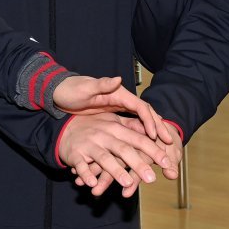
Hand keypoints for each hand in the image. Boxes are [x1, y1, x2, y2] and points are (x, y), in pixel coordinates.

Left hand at [52, 76, 172, 140]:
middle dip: (158, 128)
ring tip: (161, 148)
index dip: (150, 121)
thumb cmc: (71, 90)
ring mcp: (118, 109)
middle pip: (146, 115)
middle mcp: (122, 101)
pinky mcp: (112, 117)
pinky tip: (142, 149)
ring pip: (140, 122)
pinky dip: (138, 136)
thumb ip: (101, 85)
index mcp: (119, 94)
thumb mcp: (84, 88)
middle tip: (169, 143)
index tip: (156, 135)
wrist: (59, 93)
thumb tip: (118, 79)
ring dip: (152, 134)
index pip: (141, 107)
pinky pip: (130, 127)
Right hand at [58, 114, 178, 196]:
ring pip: (104, 158)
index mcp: (117, 128)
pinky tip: (93, 184)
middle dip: (139, 164)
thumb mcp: (114, 122)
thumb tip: (155, 132)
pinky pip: (81, 164)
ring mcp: (90, 144)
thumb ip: (133, 128)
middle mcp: (105, 135)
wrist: (65, 125)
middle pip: (124, 150)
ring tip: (127, 182)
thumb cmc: (94, 126)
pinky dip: (86, 174)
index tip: (167, 163)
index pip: (139, 140)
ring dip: (115, 171)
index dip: (154, 151)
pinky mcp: (75, 153)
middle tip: (152, 178)